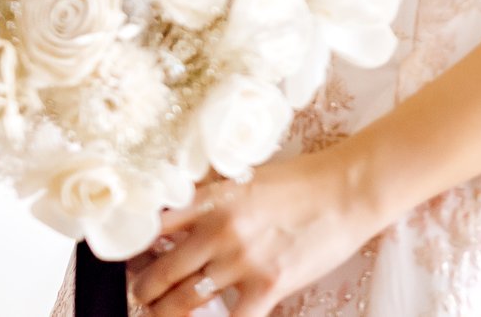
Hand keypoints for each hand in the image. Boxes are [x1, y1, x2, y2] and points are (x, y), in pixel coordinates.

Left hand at [130, 146, 387, 316]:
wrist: (349, 189)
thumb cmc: (303, 181)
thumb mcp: (248, 178)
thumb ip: (212, 199)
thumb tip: (177, 221)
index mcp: (212, 199)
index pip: (152, 229)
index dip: (134, 251)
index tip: (130, 261)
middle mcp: (220, 229)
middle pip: (159, 274)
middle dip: (144, 291)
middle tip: (144, 295)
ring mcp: (243, 260)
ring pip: (183, 302)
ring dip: (166, 313)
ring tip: (165, 313)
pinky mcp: (268, 286)